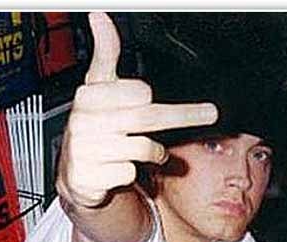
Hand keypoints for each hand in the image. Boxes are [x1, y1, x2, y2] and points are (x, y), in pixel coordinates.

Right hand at [56, 12, 217, 207]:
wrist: (77, 172)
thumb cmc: (94, 127)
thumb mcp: (99, 90)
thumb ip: (105, 55)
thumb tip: (100, 17)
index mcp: (89, 97)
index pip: (138, 93)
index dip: (148, 97)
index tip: (150, 99)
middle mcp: (84, 123)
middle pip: (147, 118)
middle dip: (184, 115)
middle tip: (209, 113)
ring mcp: (85, 153)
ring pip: (142, 149)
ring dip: (154, 152)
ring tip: (149, 152)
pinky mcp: (89, 179)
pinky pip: (129, 174)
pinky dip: (132, 173)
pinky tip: (121, 169)